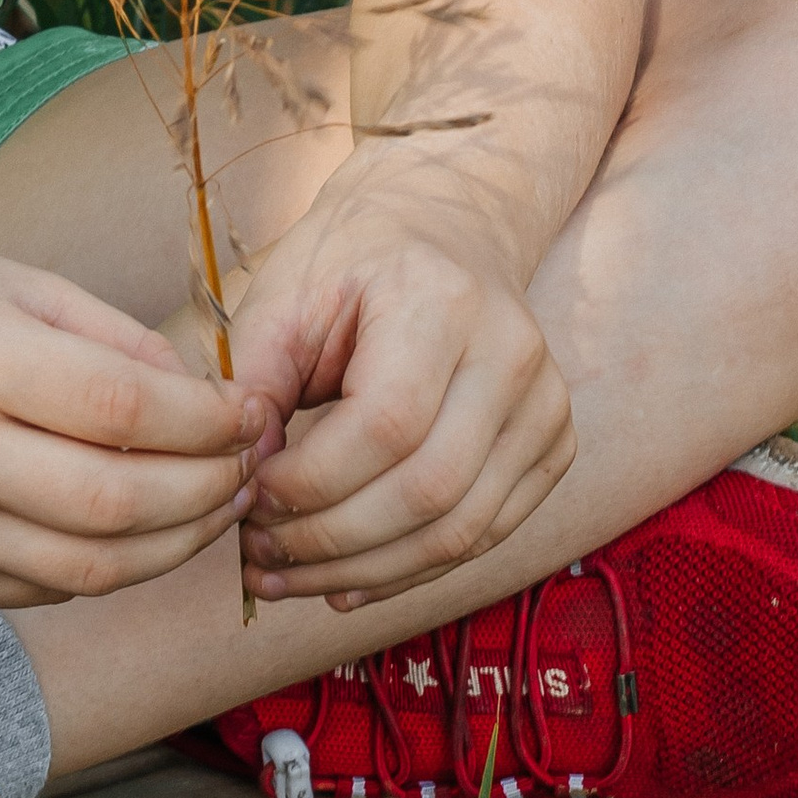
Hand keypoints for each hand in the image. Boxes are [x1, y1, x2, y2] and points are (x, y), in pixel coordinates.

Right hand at [0, 225, 257, 605]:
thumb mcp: (11, 279)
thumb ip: (113, 340)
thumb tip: (210, 404)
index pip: (124, 413)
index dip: (207, 422)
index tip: (248, 410)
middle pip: (116, 507)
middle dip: (206, 493)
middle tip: (245, 467)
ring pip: (87, 572)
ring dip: (172, 546)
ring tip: (209, 505)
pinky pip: (38, 589)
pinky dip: (105, 567)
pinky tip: (135, 529)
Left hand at [223, 174, 573, 610]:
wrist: (444, 220)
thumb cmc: (351, 256)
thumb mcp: (285, 294)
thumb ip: (254, 385)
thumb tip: (244, 486)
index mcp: (441, 299)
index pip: (385, 424)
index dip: (311, 482)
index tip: (247, 498)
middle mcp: (511, 354)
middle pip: (428, 491)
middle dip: (330, 541)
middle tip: (258, 554)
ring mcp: (546, 405)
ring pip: (460, 531)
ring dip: (364, 571)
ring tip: (287, 577)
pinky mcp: (553, 446)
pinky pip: (483, 536)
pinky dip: (408, 568)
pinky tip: (346, 578)